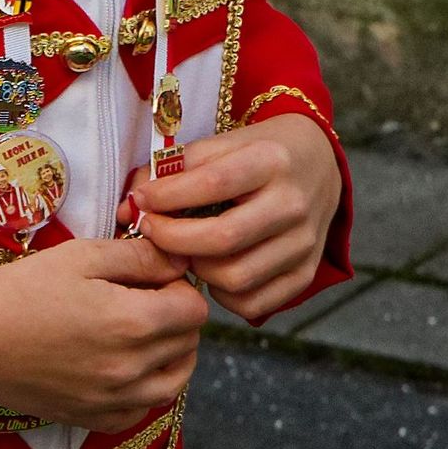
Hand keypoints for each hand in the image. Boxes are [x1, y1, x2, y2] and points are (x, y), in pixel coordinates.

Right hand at [0, 234, 206, 431]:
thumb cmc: (19, 290)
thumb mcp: (81, 256)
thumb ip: (140, 257)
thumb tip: (179, 261)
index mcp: (133, 322)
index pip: (195, 309)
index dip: (179, 287)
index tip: (151, 278)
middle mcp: (132, 369)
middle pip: (188, 344)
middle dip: (175, 318)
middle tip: (140, 300)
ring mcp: (114, 400)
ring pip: (175, 382)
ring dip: (169, 357)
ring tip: (140, 336)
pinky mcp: (93, 419)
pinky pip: (142, 411)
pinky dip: (143, 390)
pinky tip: (120, 368)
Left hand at [123, 113, 342, 323]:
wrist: (317, 163)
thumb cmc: (256, 153)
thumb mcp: (221, 144)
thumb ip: (173, 169)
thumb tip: (130, 206)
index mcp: (271, 161)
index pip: (211, 185)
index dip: (166, 197)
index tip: (141, 200)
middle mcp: (293, 204)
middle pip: (222, 239)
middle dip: (172, 240)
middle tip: (152, 231)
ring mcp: (304, 243)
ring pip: (235, 278)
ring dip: (197, 270)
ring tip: (186, 250)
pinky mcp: (306, 272)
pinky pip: (253, 303)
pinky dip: (223, 295)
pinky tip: (214, 268)